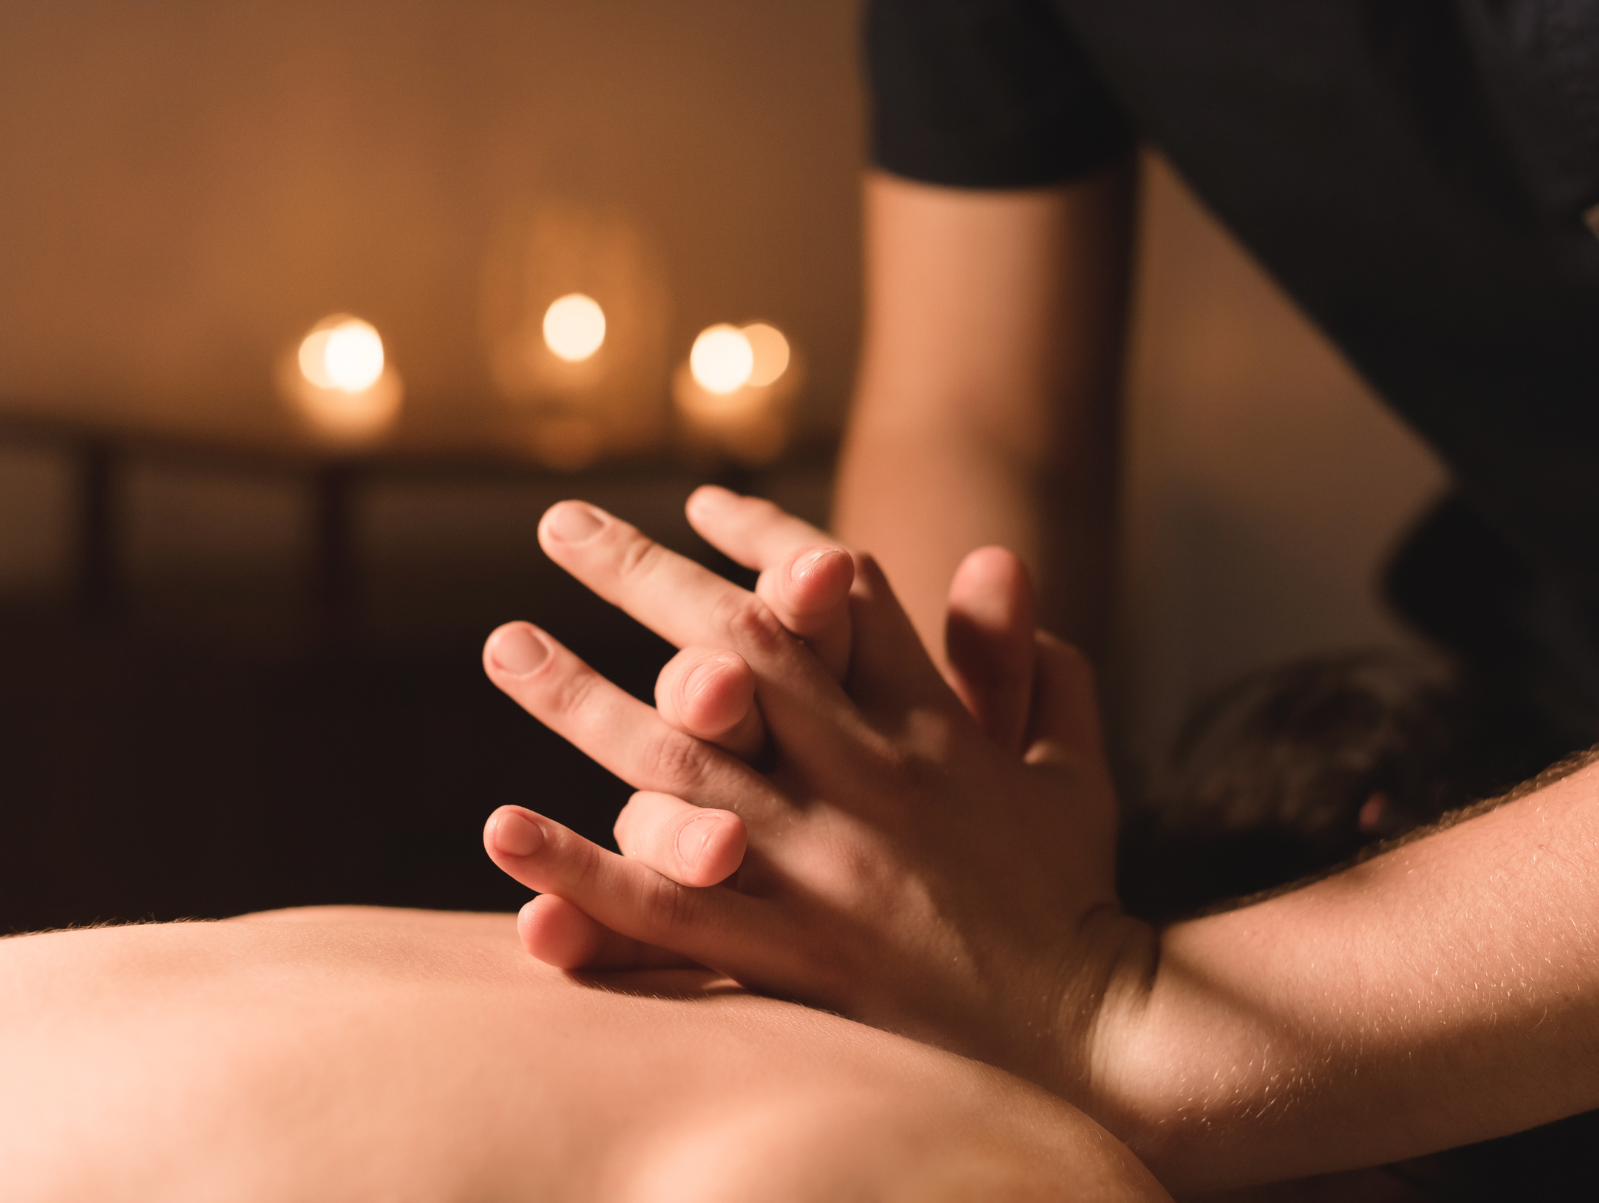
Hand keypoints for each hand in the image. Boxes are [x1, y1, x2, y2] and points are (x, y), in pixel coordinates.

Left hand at [515, 487, 1043, 968]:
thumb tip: (998, 564)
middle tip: (561, 524)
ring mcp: (827, 864)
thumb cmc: (1072, 893)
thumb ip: (1033, 666)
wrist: (1093, 1029)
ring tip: (508, 647)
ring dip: (584, 697)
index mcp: (933, 722)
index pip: (844, 599)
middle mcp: (870, 775)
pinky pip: (671, 909)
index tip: (702, 500)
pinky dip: (583, 867)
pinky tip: (505, 827)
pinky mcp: (798, 956)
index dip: (768, 540)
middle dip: (644, 577)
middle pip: (740, 649)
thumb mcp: (1071, 765)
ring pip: (685, 762)